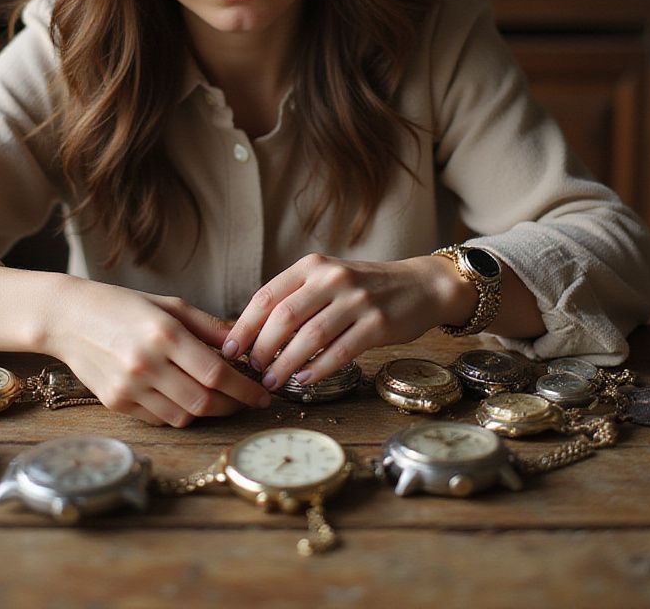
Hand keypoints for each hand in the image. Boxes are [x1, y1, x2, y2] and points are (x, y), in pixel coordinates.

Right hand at [51, 279, 271, 426]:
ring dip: (207, 413)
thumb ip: (208, 327)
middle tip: (247, 402)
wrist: (68, 318)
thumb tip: (244, 345)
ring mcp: (129, 388)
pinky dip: (179, 414)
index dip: (244, 389)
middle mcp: (147, 364)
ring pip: (183, 417)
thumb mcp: (169, 306)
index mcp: (164, 334)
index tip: (261, 394)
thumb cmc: (122, 305)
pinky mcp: (116, 404)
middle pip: (203, 402)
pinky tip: (186, 398)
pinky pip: (159, 419)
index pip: (216, 373)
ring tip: (219, 400)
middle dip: (232, 406)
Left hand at [221, 254, 463, 391]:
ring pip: (309, 336)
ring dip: (286, 364)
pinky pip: (340, 351)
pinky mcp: (378, 323)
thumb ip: (296, 300)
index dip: (244, 326)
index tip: (229, 349)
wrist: (420, 285)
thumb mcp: (328, 281)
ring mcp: (357, 299)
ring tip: (272, 382)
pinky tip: (304, 380)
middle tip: (251, 370)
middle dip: (261, 348)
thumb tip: (253, 335)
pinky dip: (318, 369)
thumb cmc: (365, 288)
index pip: (267, 296)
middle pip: (283, 317)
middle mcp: (332, 278)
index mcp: (312, 266)